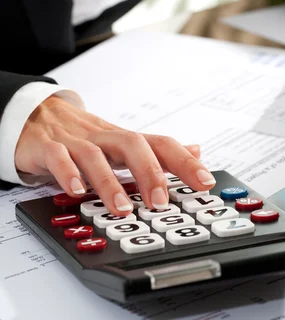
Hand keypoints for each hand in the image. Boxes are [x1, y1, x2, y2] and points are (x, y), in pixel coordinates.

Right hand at [15, 95, 215, 214]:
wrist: (38, 116)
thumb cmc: (87, 136)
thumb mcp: (125, 144)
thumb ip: (159, 151)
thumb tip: (196, 150)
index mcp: (127, 140)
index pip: (163, 145)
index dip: (186, 162)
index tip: (205, 183)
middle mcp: (106, 138)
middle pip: (134, 145)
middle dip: (151, 173)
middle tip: (161, 202)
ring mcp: (77, 142)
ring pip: (95, 156)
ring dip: (110, 183)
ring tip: (123, 208)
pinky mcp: (48, 148)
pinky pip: (58, 157)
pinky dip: (68, 174)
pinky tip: (77, 191)